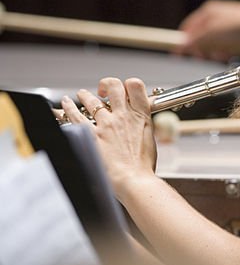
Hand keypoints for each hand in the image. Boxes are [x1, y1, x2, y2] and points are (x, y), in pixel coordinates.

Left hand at [61, 77, 156, 197]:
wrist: (134, 180)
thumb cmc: (142, 166)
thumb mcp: (149, 139)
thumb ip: (140, 126)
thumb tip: (134, 122)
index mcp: (140, 116)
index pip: (135, 86)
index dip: (128, 84)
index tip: (123, 90)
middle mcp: (123, 116)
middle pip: (114, 86)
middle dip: (106, 85)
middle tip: (103, 91)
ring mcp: (106, 125)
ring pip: (91, 99)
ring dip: (85, 95)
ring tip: (82, 94)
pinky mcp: (91, 135)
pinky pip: (75, 116)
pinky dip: (68, 108)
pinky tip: (65, 104)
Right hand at [177, 0, 239, 59]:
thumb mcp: (212, 33)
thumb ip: (195, 39)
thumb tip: (180, 45)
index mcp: (208, 12)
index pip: (188, 28)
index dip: (183, 41)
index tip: (179, 54)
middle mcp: (217, 17)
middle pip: (200, 37)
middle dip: (201, 49)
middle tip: (203, 56)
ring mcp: (228, 26)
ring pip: (213, 44)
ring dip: (214, 52)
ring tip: (220, 54)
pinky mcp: (238, 36)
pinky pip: (226, 47)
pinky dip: (225, 52)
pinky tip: (229, 54)